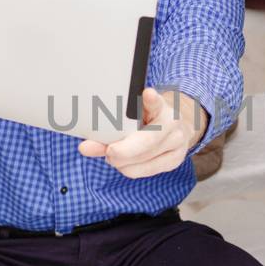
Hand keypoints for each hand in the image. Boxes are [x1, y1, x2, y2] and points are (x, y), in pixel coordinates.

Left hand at [78, 85, 206, 177]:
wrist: (179, 126)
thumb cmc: (149, 119)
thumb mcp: (133, 116)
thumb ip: (109, 130)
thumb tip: (85, 148)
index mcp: (161, 107)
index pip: (157, 103)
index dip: (152, 100)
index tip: (148, 94)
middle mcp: (172, 124)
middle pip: (145, 142)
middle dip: (122, 151)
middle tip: (108, 151)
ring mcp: (177, 144)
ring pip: (143, 160)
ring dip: (122, 162)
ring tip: (114, 155)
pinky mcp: (175, 160)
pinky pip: (146, 171)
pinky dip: (130, 168)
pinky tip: (126, 161)